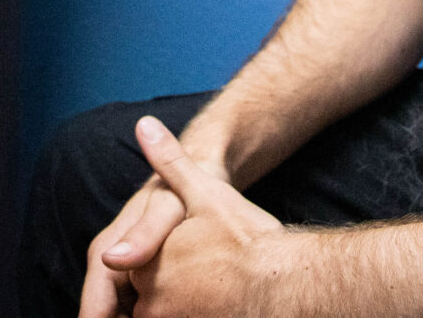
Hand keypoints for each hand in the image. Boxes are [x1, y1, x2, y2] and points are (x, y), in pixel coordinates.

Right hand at [80, 176, 184, 316]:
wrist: (195, 177)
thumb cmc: (181, 192)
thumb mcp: (167, 209)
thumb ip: (144, 234)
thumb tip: (113, 259)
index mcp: (107, 254)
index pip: (93, 311)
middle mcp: (109, 267)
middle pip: (104, 316)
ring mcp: (123, 274)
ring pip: (120, 314)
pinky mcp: (139, 279)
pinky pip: (135, 310)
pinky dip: (148, 315)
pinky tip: (170, 315)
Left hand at [121, 117, 285, 317]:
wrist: (291, 286)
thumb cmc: (248, 242)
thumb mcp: (206, 193)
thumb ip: (169, 162)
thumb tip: (144, 124)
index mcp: (145, 269)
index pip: (132, 269)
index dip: (155, 259)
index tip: (188, 253)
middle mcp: (153, 307)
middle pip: (146, 300)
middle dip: (165, 289)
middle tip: (206, 273)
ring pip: (164, 315)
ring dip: (179, 305)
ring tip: (212, 290)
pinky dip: (196, 315)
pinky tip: (218, 305)